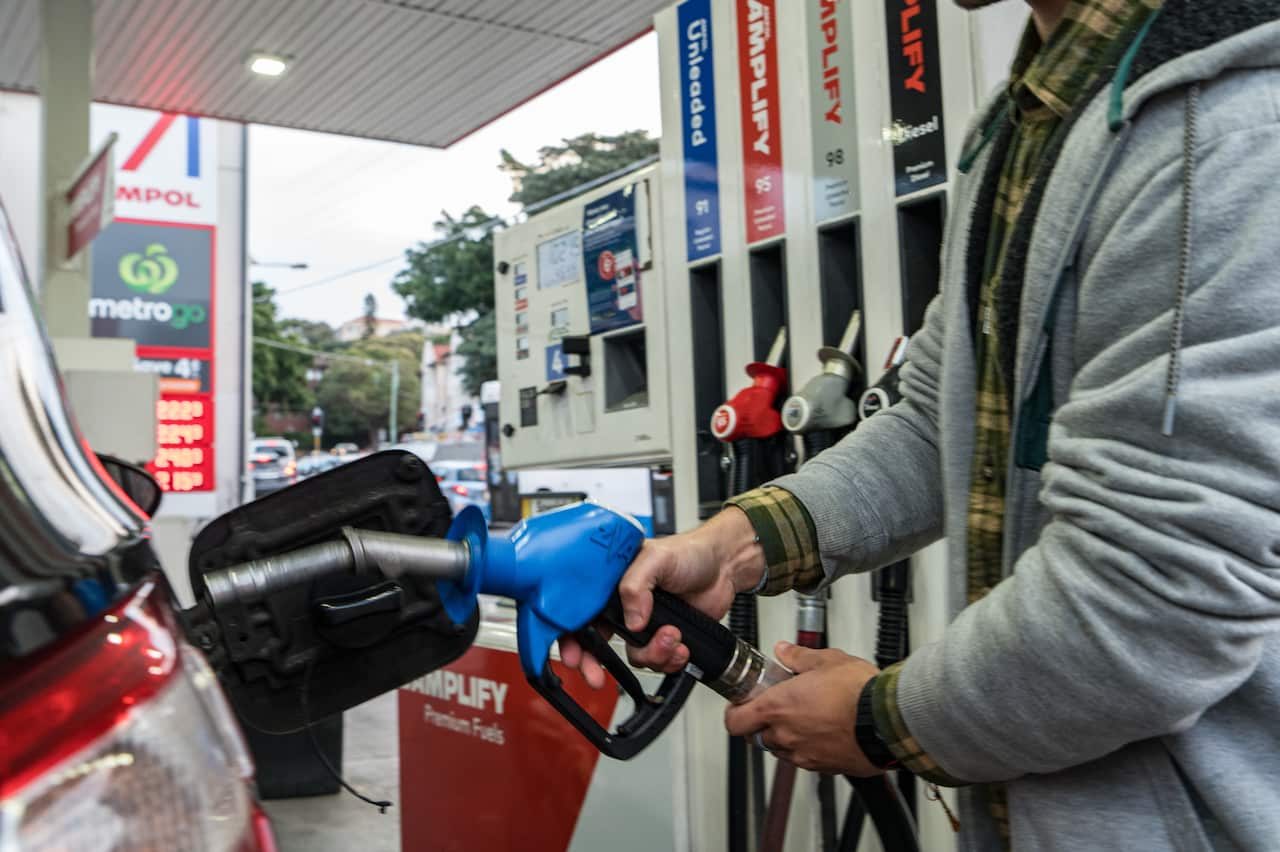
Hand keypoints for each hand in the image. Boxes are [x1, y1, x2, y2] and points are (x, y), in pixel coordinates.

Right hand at [559, 508, 763, 687]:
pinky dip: (670, 659)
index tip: (574, 656)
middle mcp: (624, 606)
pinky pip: (658, 661)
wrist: (724, 567)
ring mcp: (644, 624)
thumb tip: (631, 620)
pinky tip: (682, 645)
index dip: (572, 637)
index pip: (581, 613)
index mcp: (612, 583)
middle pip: (598, 643)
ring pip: (633, 656)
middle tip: (598, 676)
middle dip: (597, 663)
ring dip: (653, 653)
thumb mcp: (656, 557)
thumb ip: (636, 585)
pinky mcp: (665, 638)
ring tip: (672, 635)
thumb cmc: (690, 552)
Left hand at [725, 642, 882, 775]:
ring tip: (806, 718)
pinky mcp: (826, 768)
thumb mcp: (826, 660)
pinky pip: (807, 760)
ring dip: (786, 737)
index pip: (735, 722)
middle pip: (757, 738)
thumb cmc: (859, 692)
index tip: (740, 705)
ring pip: (782, 751)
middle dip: (762, 725)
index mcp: (777, 708)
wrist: (889, 720)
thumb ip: (798, 656)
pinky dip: (810, 749)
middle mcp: (786, 736)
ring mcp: (805, 755)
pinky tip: (825, 731)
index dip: (734, 713)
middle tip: (776, 709)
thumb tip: (784, 650)